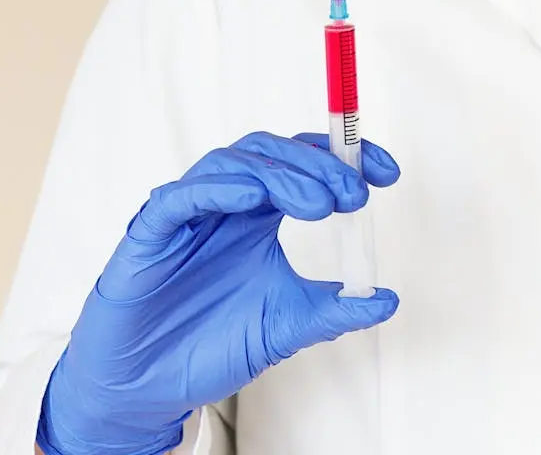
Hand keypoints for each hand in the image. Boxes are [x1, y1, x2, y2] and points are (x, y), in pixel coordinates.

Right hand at [35, 131, 400, 454]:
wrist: (151, 387)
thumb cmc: (210, 345)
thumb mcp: (289, 325)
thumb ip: (337, 310)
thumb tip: (389, 299)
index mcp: (258, 215)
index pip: (305, 164)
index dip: (345, 158)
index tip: (387, 174)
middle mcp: (226, 204)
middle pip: (273, 153)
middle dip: (319, 167)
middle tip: (353, 196)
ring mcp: (189, 214)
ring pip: (232, 162)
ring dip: (280, 174)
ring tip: (318, 204)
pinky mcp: (151, 233)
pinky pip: (180, 196)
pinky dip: (219, 189)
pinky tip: (255, 199)